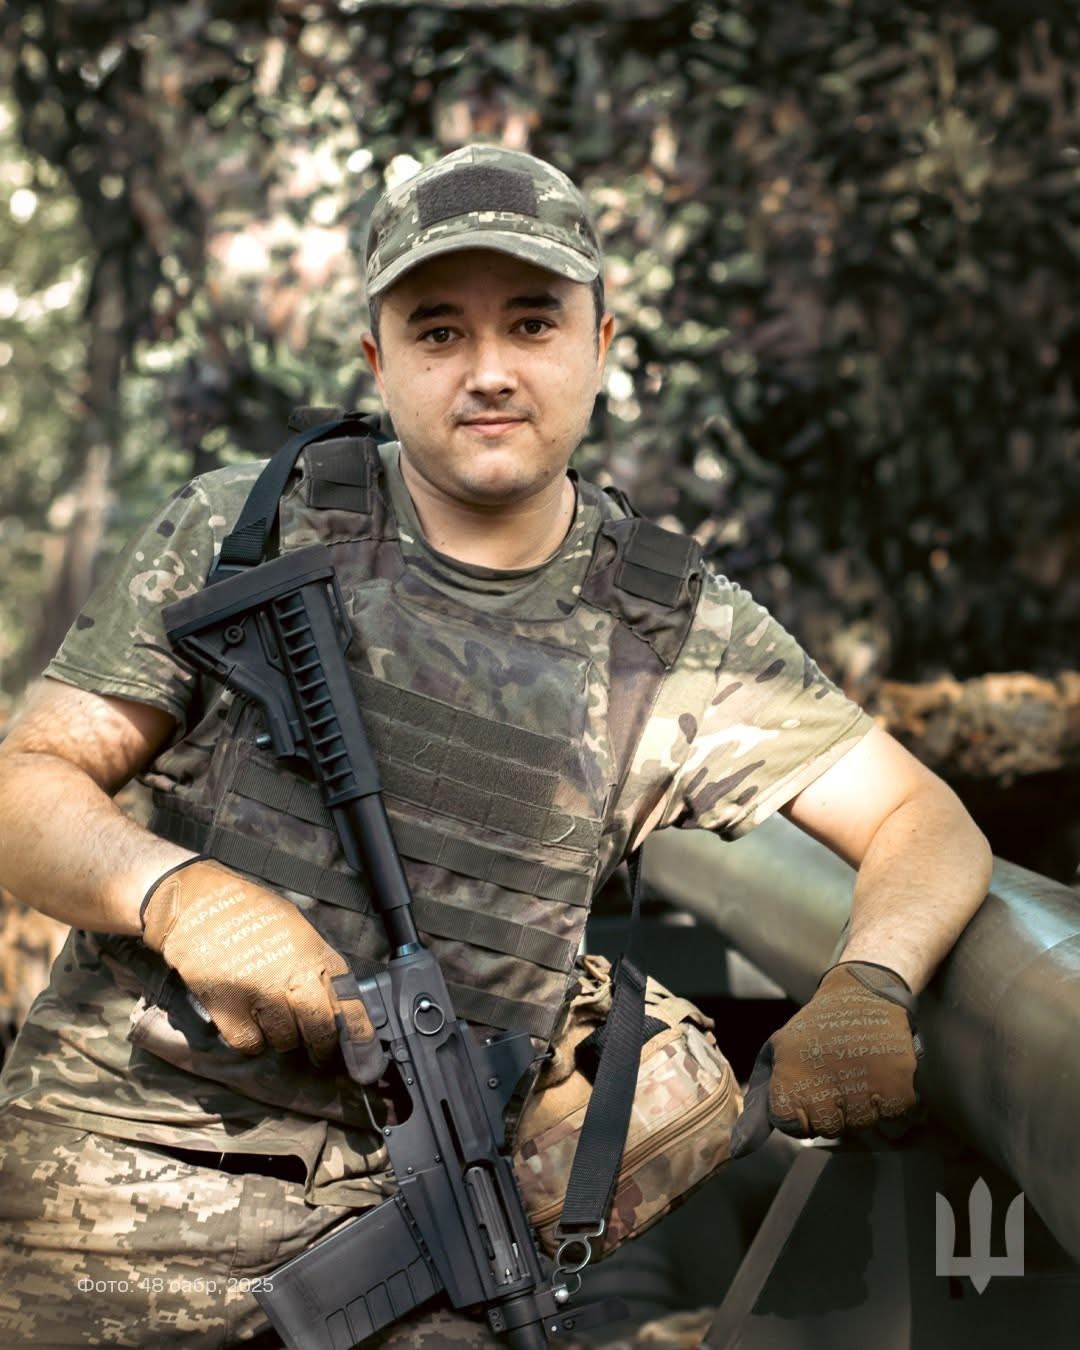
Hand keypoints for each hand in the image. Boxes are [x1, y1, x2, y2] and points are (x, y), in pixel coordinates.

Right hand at [141, 857, 384, 1078]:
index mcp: (313, 952)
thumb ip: (316, 961)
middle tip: (320, 1051)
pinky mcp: (227, 1006)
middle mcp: (291, 974)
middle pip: (320, 1028)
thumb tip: (337, 998)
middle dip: (323, 1046)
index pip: (349, 1000)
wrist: (196, 902)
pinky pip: (250, 1044)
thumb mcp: (296, 927)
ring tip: (270, 1016)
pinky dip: (251, 1041)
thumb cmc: (249, 911)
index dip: (360, 1032)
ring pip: (285, 1040)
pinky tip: (247, 1021)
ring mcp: (259, 992)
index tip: (365, 1055)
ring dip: (282, 1037)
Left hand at [729, 960, 921, 1158]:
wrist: (862, 995)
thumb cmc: (813, 1033)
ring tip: (857, 1071)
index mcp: (790, 1074)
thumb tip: (737, 1152)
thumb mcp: (776, 1058)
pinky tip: (880, 1078)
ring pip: (861, 1128)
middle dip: (830, 1111)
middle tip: (834, 1075)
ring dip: (860, 1108)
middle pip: (827, 1131)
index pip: (790, 1126)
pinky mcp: (899, 1088)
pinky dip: (890, 1108)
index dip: (799, 1110)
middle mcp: (826, 1083)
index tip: (806, 1084)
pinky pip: (894, 1124)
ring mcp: (864, 1088)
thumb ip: (759, 1110)